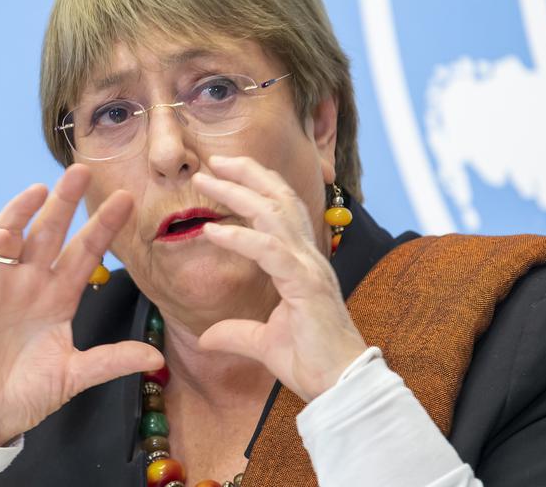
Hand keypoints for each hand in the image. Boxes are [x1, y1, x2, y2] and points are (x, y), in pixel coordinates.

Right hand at [0, 165, 163, 445]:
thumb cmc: (30, 391)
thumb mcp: (77, 375)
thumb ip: (112, 361)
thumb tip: (158, 356)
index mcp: (61, 296)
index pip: (87, 251)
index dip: (104, 226)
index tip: (127, 200)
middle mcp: (33, 282)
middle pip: (52, 233)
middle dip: (66, 202)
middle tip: (83, 171)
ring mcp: (1, 285)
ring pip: (14, 236)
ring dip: (24, 211)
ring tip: (42, 189)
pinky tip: (2, 233)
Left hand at [192, 155, 366, 401]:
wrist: (338, 386)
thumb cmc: (311, 362)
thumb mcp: (263, 344)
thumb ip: (236, 333)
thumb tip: (206, 337)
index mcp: (302, 264)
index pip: (281, 211)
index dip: (255, 187)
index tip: (224, 174)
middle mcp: (309, 257)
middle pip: (279, 199)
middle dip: (247, 174)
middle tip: (214, 159)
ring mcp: (309, 267)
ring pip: (274, 213)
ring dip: (239, 191)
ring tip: (209, 177)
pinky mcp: (305, 284)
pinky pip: (269, 251)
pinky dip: (239, 237)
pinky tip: (212, 230)